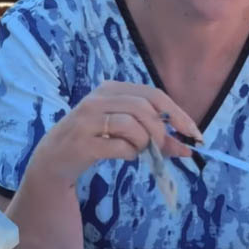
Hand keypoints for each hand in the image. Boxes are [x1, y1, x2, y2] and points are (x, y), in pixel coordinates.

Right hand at [27, 81, 203, 188]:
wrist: (53, 160)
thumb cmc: (94, 141)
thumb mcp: (124, 131)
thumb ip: (155, 136)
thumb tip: (188, 148)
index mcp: (111, 89)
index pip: (154, 94)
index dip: (177, 113)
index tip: (195, 134)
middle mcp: (98, 99)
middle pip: (145, 108)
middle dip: (161, 132)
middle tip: (163, 148)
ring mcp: (88, 119)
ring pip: (133, 126)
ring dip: (143, 143)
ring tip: (136, 150)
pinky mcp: (82, 142)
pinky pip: (119, 146)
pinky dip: (129, 153)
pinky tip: (124, 155)